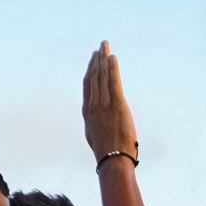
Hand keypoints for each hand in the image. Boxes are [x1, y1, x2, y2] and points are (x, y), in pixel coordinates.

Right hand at [81, 41, 137, 160]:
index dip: (90, 71)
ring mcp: (104, 104)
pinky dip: (113, 68)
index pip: (87, 86)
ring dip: (104, 59)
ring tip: (105, 46)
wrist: (112, 160)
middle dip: (97, 60)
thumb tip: (99, 124)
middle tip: (100, 46)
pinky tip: (113, 57)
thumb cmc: (107, 153)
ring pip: (102, 76)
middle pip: (94, 77)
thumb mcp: (96, 137)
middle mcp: (94, 105)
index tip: (93, 61)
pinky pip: (113, 81)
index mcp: (88, 112)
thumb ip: (96, 125)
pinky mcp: (117, 104)